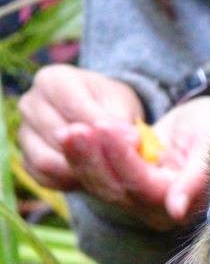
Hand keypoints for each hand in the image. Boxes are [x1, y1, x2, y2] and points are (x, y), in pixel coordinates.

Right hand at [17, 65, 143, 188]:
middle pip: (58, 137)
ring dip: (79, 170)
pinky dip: (68, 182)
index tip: (132, 141)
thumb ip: (121, 121)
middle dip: (92, 152)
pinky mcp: (26, 158)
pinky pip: (44, 177)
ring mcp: (24, 133)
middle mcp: (30, 104)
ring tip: (107, 171)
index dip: (103, 128)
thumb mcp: (120, 103)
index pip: (74, 108)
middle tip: (122, 163)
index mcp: (52, 80)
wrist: (97, 115)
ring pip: (46, 161)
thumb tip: (131, 141)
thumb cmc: (108, 104)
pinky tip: (91, 178)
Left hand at [54, 96, 209, 229]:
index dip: (123, 160)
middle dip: (93, 160)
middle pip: (118, 191)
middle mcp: (161, 210)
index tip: (105, 126)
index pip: (145, 187)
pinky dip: (82, 157)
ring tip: (67, 130)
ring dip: (81, 158)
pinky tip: (69, 135)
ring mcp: (141, 201)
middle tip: (75, 128)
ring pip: (103, 186)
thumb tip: (176, 210)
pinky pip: (97, 178)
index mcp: (187, 203)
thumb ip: (197, 177)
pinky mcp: (125, 188)